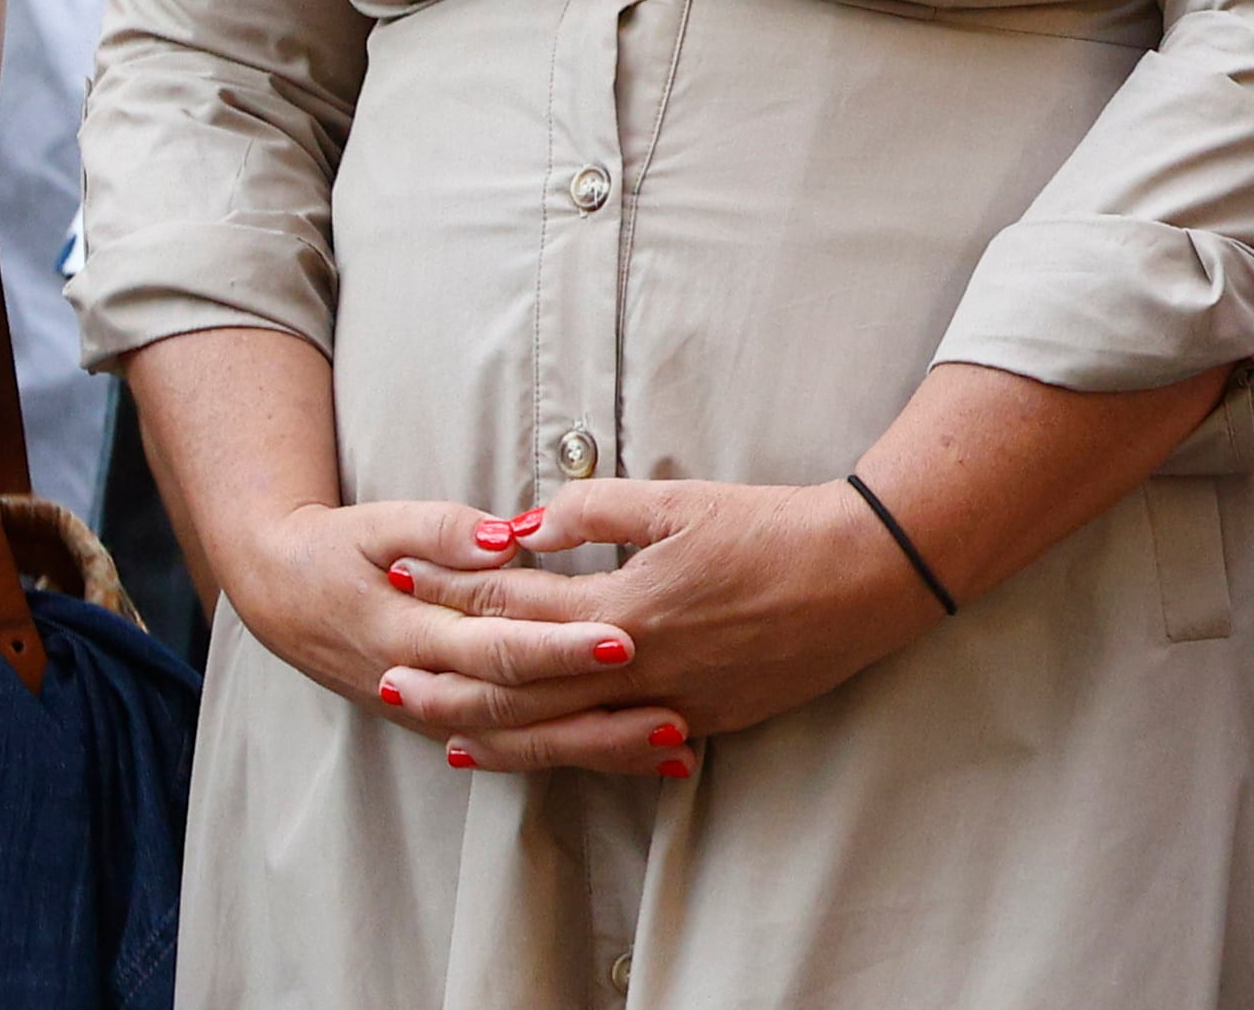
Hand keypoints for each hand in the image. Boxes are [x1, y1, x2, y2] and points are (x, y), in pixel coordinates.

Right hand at [219, 495, 671, 759]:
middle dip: (599, 714)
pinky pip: (519, 746)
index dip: (559, 647)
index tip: (622, 639)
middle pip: (524, 709)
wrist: (282, 596)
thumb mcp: (381, 524)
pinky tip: (640, 756)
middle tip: (674, 708)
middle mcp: (426, 688)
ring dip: (599, 747)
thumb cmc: (339, 549)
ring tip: (676, 743)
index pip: (497, 648)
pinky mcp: (450, 721)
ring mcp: (437, 713)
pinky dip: (577, 752)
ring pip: (527, 743)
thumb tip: (500, 539)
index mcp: (412, 634)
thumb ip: (441, 531)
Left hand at [377, 476, 943, 773]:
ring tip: (441, 735)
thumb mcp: (681, 500)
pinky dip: (567, 753)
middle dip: (447, 686)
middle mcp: (638, 668)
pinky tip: (543, 752)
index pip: (515, 609)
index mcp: (625, 607)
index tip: (405, 577)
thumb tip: (524, 524)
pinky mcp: (704, 722)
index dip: (452, 593)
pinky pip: (616, 749)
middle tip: (386, 682)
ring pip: (560, 735)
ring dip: (494, 736)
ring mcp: (670, 704)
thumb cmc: (776, 526)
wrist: (866, 574)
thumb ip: (594, 511)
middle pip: (519, 690)